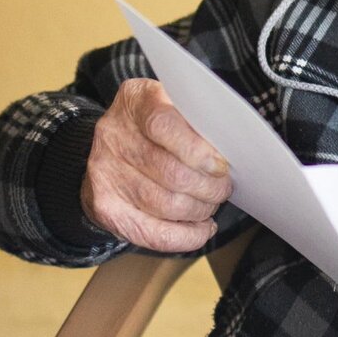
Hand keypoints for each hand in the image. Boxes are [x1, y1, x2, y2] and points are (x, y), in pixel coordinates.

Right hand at [81, 78, 231, 253]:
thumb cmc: (156, 126)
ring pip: (167, 205)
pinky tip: (201, 228)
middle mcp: (113, 136)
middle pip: (171, 173)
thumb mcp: (175, 105)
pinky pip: (154, 234)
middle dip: (210, 187)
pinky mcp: (106, 207)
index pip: (164, 125)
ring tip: (211, 203)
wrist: (111, 146)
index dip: (198, 151)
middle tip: (223, 188)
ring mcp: (105, 173)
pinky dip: (187, 236)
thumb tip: (232, 146)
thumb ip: (198, 120)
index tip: (221, 165)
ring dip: (201, 210)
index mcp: (136, 101)